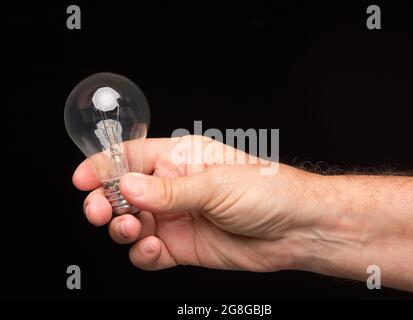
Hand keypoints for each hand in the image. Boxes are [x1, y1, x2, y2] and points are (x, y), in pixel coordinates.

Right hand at [73, 135, 322, 270]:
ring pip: (132, 224)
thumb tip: (128, 186)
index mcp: (182, 160)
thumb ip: (169, 191)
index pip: (132, 157)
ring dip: (122, 229)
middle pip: (124, 194)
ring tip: (130, 230)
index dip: (104, 166)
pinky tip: (154, 249)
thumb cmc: (267, 191)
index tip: (82, 179)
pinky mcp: (183, 246)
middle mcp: (175, 189)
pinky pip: (149, 253)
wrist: (296, 229)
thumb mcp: (216, 185)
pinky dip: (143, 254)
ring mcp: (178, 218)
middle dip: (106, 203)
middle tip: (101, 212)